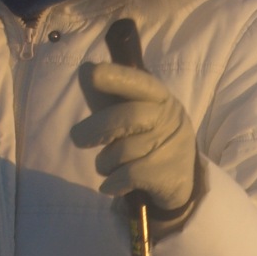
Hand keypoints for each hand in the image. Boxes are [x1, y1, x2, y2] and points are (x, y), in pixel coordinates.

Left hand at [74, 63, 200, 218]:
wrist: (179, 180)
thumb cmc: (147, 139)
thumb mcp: (130, 115)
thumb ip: (108, 97)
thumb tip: (84, 71)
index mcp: (159, 97)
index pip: (139, 83)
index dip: (116, 78)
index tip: (92, 74)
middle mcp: (170, 117)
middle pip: (127, 117)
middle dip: (95, 129)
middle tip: (77, 138)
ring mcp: (172, 146)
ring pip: (123, 151)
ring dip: (104, 163)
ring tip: (108, 167)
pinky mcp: (169, 174)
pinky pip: (127, 176)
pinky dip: (112, 183)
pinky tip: (112, 185)